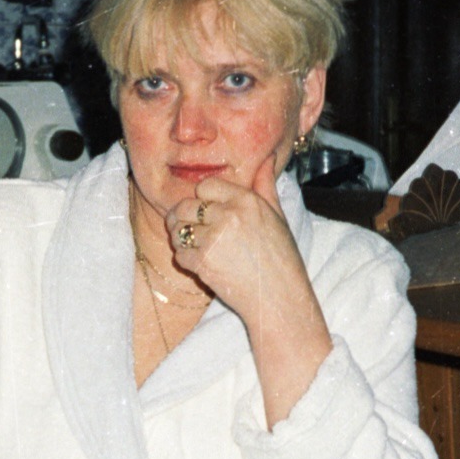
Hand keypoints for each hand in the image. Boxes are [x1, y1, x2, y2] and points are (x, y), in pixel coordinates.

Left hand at [165, 156, 333, 427]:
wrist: (280, 299)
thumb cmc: (281, 259)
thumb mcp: (278, 218)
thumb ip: (266, 187)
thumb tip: (268, 159)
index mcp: (247, 200)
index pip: (206, 186)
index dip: (203, 198)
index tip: (207, 211)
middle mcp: (228, 215)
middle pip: (186, 205)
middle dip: (183, 216)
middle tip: (189, 228)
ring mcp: (214, 239)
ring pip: (178, 230)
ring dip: (180, 238)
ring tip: (193, 246)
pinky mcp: (203, 262)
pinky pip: (180, 254)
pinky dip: (186, 261)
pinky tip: (201, 265)